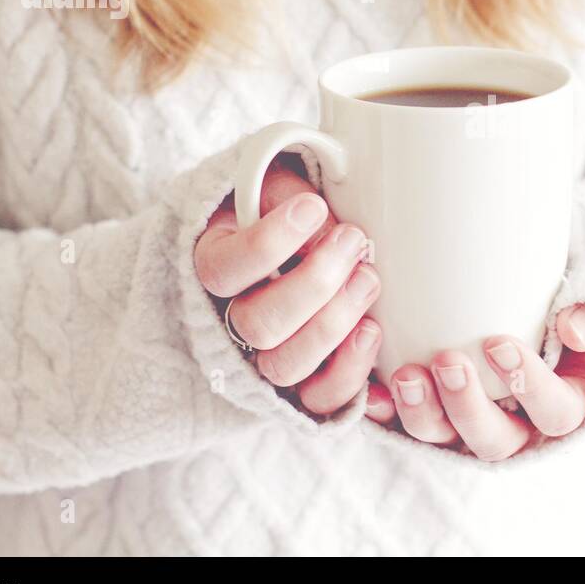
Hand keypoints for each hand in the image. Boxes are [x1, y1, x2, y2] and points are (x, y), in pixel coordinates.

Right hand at [194, 161, 381, 414]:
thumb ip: (286, 195)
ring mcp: (264, 358)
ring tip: (368, 277)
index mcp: (212, 266)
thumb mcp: (275, 186)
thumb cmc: (283, 209)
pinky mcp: (303, 383)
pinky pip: (319, 397)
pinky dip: (350, 371)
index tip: (312, 205)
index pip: (222, 270)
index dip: (268, 243)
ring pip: (286, 365)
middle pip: (258, 324)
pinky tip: (372, 329)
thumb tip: (324, 227)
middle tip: (354, 240)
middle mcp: (229, 320)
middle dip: (315, 282)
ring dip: (335, 322)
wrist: (292, 242)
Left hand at [365, 304, 584, 461]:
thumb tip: (573, 329)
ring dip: (424, 413)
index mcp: (567, 402)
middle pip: (495, 440)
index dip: (529, 386)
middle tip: (447, 361)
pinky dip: (386, 412)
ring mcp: (473, 425)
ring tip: (406, 376)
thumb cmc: (568, 300)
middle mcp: (519, 426)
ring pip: (447, 439)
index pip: (555, 411)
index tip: (499, 343)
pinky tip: (371, 393)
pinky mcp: (437, 416)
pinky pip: (405, 426)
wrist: (534, 299)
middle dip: (468, 407)